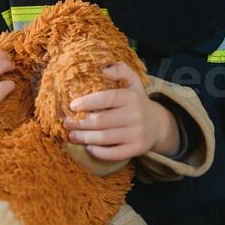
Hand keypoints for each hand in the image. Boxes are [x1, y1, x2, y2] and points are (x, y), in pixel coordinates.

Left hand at [64, 62, 178, 160]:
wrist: (157, 124)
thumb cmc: (136, 101)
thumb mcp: (133, 82)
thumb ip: (120, 70)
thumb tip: (103, 70)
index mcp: (132, 97)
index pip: (106, 98)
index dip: (87, 102)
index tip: (72, 106)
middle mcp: (136, 115)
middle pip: (101, 121)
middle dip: (80, 123)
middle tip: (67, 123)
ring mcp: (137, 134)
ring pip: (104, 138)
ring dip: (84, 138)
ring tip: (72, 135)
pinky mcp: (137, 149)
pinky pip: (114, 154)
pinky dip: (99, 152)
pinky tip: (89, 148)